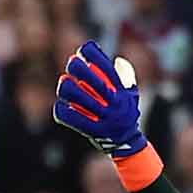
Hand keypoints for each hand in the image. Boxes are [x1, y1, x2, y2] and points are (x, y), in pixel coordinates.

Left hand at [52, 40, 147, 158]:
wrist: (128, 144)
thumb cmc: (127, 114)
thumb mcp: (132, 96)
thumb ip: (126, 78)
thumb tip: (117, 60)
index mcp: (123, 93)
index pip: (108, 69)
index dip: (95, 55)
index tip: (85, 49)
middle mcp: (115, 104)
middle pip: (93, 80)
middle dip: (78, 67)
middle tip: (72, 63)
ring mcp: (104, 118)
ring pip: (79, 98)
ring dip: (67, 87)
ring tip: (64, 82)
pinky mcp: (93, 131)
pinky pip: (72, 119)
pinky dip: (64, 111)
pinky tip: (60, 106)